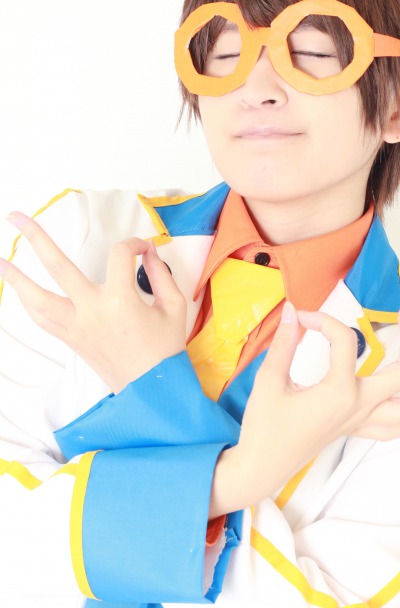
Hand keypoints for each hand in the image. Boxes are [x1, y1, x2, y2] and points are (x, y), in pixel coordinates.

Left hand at [0, 212, 186, 392]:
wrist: (153, 389)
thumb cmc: (165, 351)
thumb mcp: (174, 308)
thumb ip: (162, 276)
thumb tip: (149, 254)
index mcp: (120, 300)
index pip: (120, 256)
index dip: (134, 245)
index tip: (144, 249)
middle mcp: (92, 311)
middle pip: (58, 267)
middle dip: (36, 238)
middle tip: (16, 217)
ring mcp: (77, 327)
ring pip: (37, 299)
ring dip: (16, 279)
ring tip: (1, 260)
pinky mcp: (72, 340)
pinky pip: (42, 320)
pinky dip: (28, 304)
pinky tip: (20, 292)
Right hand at [210, 301, 399, 515]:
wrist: (261, 466)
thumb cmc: (264, 426)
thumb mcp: (270, 381)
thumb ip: (284, 343)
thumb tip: (294, 310)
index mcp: (339, 392)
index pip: (344, 342)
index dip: (322, 321)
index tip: (302, 317)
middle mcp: (357, 406)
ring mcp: (358, 421)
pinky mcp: (352, 430)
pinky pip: (392, 431)